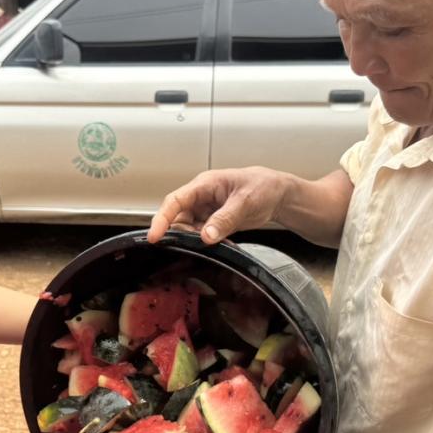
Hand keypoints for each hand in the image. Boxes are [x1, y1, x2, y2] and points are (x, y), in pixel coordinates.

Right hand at [148, 168, 293, 244]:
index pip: (175, 201)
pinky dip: (208, 243)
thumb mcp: (245, 202)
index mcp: (204, 185)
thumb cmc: (262, 187)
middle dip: (180, 234)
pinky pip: (201, 235)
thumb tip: (206, 236)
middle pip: (177, 218)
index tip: (154, 236)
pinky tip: (221, 245)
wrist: (278, 194)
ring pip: (188, 229)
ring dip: (195, 240)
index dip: (162, 218)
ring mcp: (206, 210)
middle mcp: (201, 198)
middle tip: (191, 247)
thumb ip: (225, 219)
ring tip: (214, 243)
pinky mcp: (212, 222)